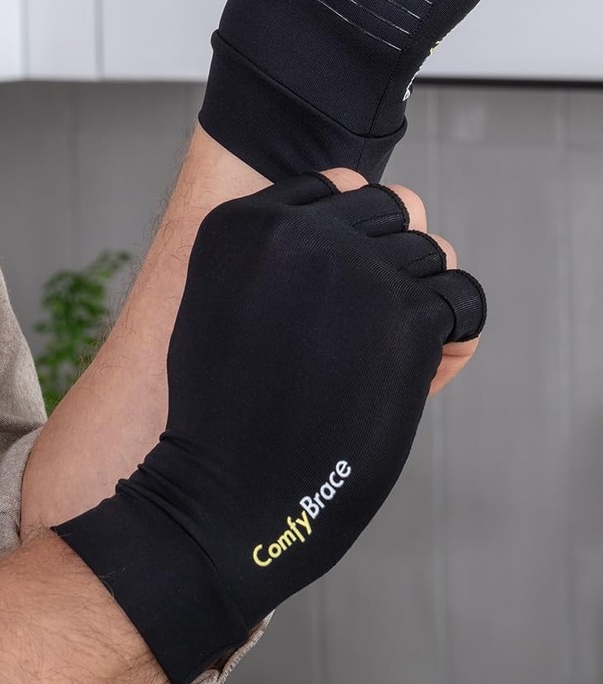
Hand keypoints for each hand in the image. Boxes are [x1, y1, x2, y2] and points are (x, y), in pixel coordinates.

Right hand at [54, 169, 484, 683]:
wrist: (224, 497)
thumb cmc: (224, 416)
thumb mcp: (219, 305)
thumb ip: (277, 257)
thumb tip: (386, 217)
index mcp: (240, 221)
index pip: (337, 185)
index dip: (353, 236)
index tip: (339, 290)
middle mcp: (296, 228)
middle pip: (392, 208)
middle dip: (393, 258)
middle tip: (369, 327)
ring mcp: (353, 267)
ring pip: (432, 251)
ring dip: (423, 299)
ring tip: (383, 358)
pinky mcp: (405, 314)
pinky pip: (464, 298)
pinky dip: (455, 333)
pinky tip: (419, 371)